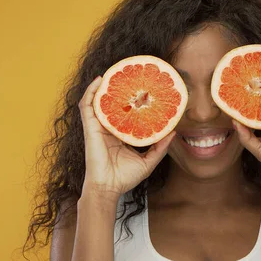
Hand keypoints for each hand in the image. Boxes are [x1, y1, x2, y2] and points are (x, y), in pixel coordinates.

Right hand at [78, 76, 175, 199]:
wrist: (108, 188)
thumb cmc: (125, 177)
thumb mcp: (148, 160)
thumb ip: (160, 147)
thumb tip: (174, 132)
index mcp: (120, 134)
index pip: (125, 112)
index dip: (132, 100)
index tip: (144, 89)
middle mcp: (108, 128)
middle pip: (112, 104)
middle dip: (119, 89)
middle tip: (130, 75)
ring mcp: (98, 127)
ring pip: (98, 101)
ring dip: (103, 86)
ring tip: (113, 71)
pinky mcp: (89, 128)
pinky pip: (87, 106)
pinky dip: (91, 92)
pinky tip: (99, 80)